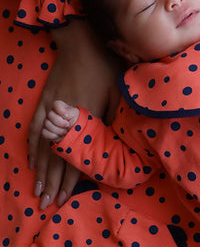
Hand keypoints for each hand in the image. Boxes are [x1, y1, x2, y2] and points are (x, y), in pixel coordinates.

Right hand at [28, 19, 121, 208]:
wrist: (82, 43)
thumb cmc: (106, 69)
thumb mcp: (119, 95)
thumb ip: (117, 120)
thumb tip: (122, 143)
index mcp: (84, 120)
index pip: (73, 157)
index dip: (68, 180)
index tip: (63, 198)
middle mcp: (63, 120)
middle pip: (54, 158)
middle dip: (52, 182)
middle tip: (46, 203)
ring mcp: (50, 111)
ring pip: (42, 148)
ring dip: (40, 171)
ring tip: (37, 191)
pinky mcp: (45, 102)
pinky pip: (35, 130)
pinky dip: (33, 148)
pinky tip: (31, 161)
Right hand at [42, 100, 79, 141]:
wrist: (77, 133)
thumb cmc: (78, 122)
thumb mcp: (76, 115)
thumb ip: (69, 113)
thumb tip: (63, 116)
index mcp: (61, 107)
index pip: (56, 104)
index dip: (61, 111)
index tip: (67, 116)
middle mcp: (52, 113)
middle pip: (50, 114)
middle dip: (60, 122)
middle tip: (68, 126)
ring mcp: (48, 122)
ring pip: (46, 124)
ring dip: (58, 130)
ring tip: (65, 132)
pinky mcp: (46, 131)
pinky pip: (44, 133)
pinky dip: (53, 136)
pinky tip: (60, 136)